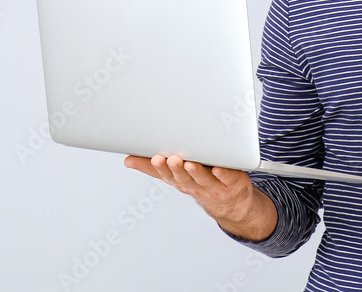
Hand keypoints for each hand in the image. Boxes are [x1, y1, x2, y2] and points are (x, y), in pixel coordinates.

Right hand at [123, 154, 261, 226]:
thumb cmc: (200, 183)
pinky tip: (219, 168)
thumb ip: (154, 168)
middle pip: (184, 178)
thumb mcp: (176, 177)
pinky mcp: (232, 183)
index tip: (155, 158)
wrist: (231, 204)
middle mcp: (195, 185)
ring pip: (203, 179)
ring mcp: (214, 186)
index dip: (160, 169)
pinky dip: (223, 173)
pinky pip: (228, 178)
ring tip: (190, 163)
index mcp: (180, 181)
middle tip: (171, 159)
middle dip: (176, 169)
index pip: (167, 176)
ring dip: (196, 172)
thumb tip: (128, 160)